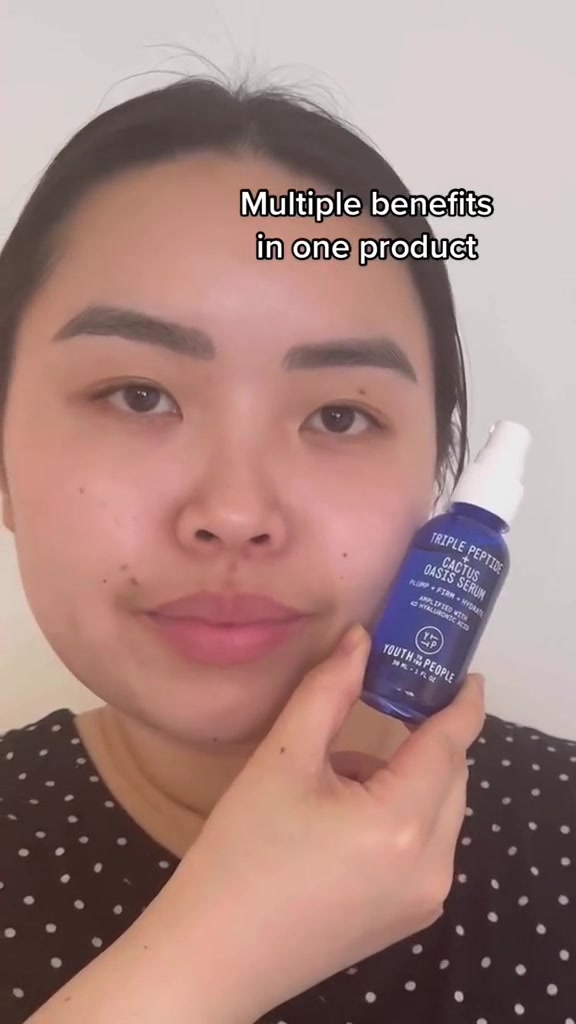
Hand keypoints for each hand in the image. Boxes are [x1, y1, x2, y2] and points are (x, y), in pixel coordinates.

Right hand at [155, 625, 484, 1021]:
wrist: (214, 956)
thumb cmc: (242, 852)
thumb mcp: (282, 761)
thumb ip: (328, 691)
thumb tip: (361, 640)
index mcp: (403, 825)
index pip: (450, 745)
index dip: (461, 702)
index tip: (462, 669)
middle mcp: (433, 867)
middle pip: (450, 779)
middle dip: (425, 738)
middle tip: (388, 699)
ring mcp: (425, 899)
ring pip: (438, 812)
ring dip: (407, 778)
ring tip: (338, 772)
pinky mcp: (408, 918)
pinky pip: (424, 846)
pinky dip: (400, 815)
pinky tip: (342, 818)